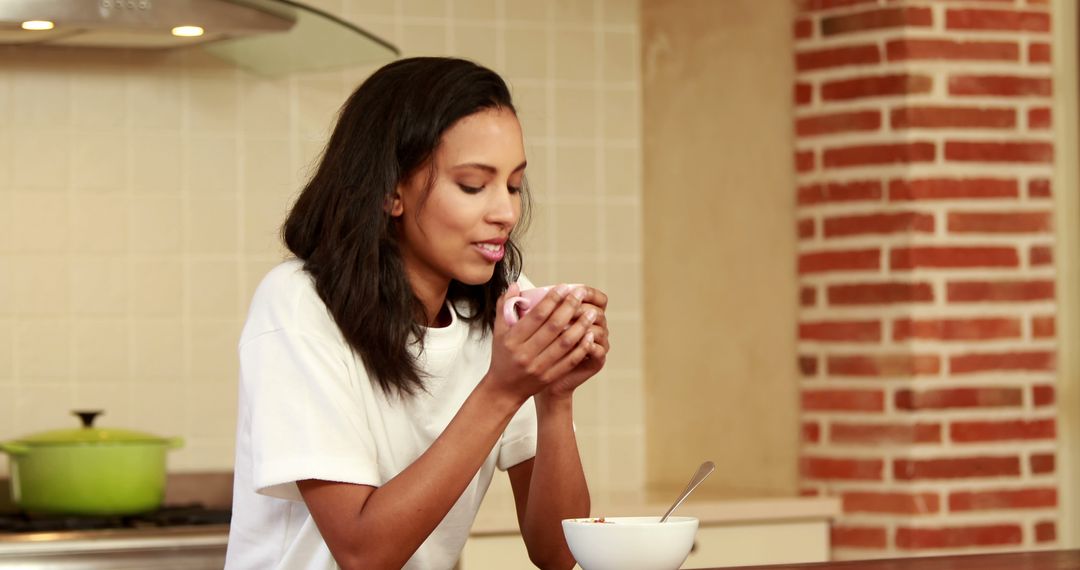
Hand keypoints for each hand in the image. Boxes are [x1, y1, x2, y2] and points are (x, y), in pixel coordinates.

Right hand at [485, 283, 596, 402]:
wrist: (504, 389)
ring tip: (591, 312)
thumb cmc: (502, 356)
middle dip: (569, 307)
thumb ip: (504, 307)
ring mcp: (539, 367)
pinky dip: (582, 347)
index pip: (536, 316)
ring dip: (580, 326)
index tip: (564, 287)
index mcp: (513, 340)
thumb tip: (515, 284)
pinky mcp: (550, 377)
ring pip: (565, 343)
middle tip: (581, 293)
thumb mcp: (499, 331)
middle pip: (553, 327)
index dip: (552, 300)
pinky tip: (590, 335)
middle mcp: (525, 353)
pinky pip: (570, 360)